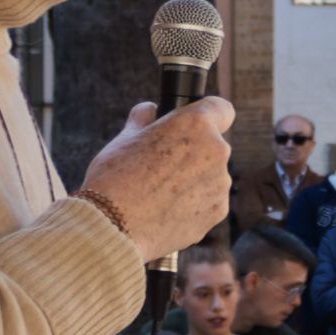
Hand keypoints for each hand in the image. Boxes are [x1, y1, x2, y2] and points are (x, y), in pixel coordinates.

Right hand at [79, 96, 236, 262]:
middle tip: (161, 165)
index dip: (207, 114)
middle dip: (193, 152)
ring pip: (211, 175)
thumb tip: (150, 110)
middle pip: (212, 145)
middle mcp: (217, 151)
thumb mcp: (126, 136)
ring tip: (160, 193)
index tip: (194, 123)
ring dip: (193, 180)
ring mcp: (220, 184)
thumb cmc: (116, 177)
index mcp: (196, 124)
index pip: (220, 108)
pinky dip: (193, 204)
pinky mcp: (218, 211)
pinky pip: (209, 201)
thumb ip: (144, 118)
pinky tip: (167, 210)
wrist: (115, 226)